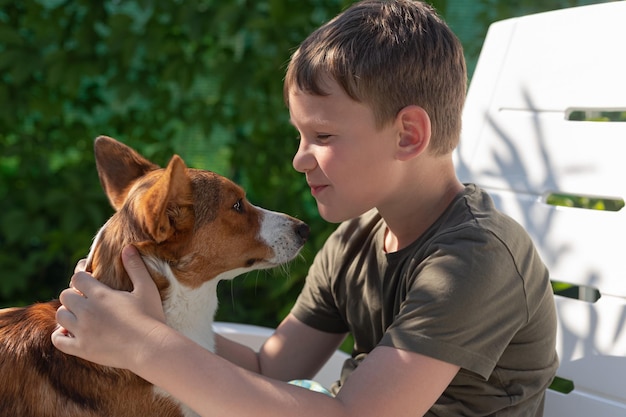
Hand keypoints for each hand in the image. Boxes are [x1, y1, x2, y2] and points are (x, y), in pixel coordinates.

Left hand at [52, 245, 165, 369]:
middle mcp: (87, 311)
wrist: (150, 348)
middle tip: (86, 297)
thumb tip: (128, 247)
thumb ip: (135, 267)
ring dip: (68, 312)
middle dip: (74, 294)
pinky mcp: (81, 349)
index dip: (81, 274)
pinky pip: (58, 340)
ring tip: (80, 313)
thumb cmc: (151, 317)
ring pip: (60, 316)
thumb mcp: (147, 288)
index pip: (78, 278)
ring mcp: (82, 331)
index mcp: (100, 295)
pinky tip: (72, 332)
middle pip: (65, 296)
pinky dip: (61, 334)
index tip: (88, 274)